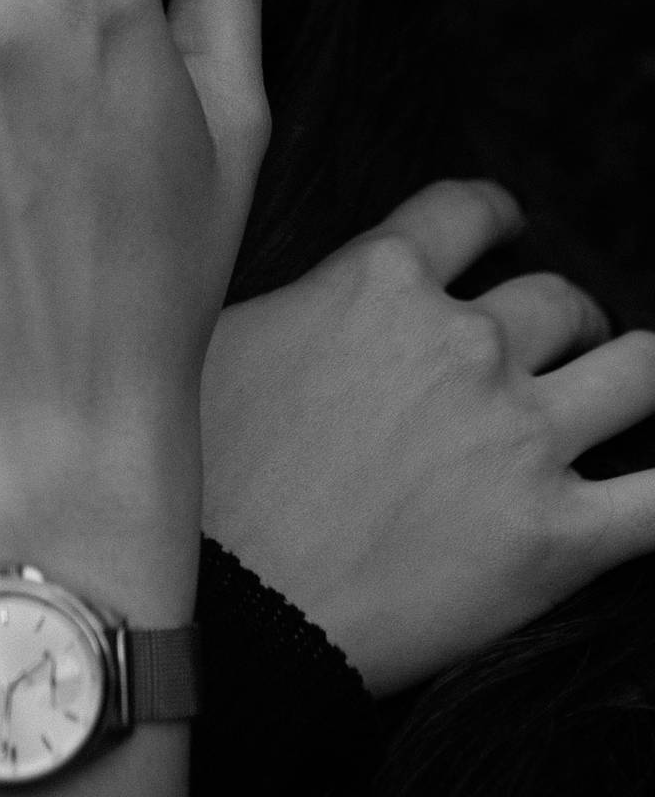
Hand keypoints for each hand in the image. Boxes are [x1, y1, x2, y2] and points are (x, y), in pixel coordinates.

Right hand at [199, 177, 654, 695]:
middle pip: (558, 297)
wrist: (233, 609)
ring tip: (625, 390)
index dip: (498, 212)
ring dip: (633, 376)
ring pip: (639, 370)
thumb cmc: (208, 476)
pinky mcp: (557, 534)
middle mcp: (466, 340)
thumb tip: (328, 285)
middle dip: (564, 316)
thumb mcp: (231, 336)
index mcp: (383, 280)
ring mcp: (521, 434)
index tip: (507, 224)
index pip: (470, 210)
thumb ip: (308, 294)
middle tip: (554, 343)